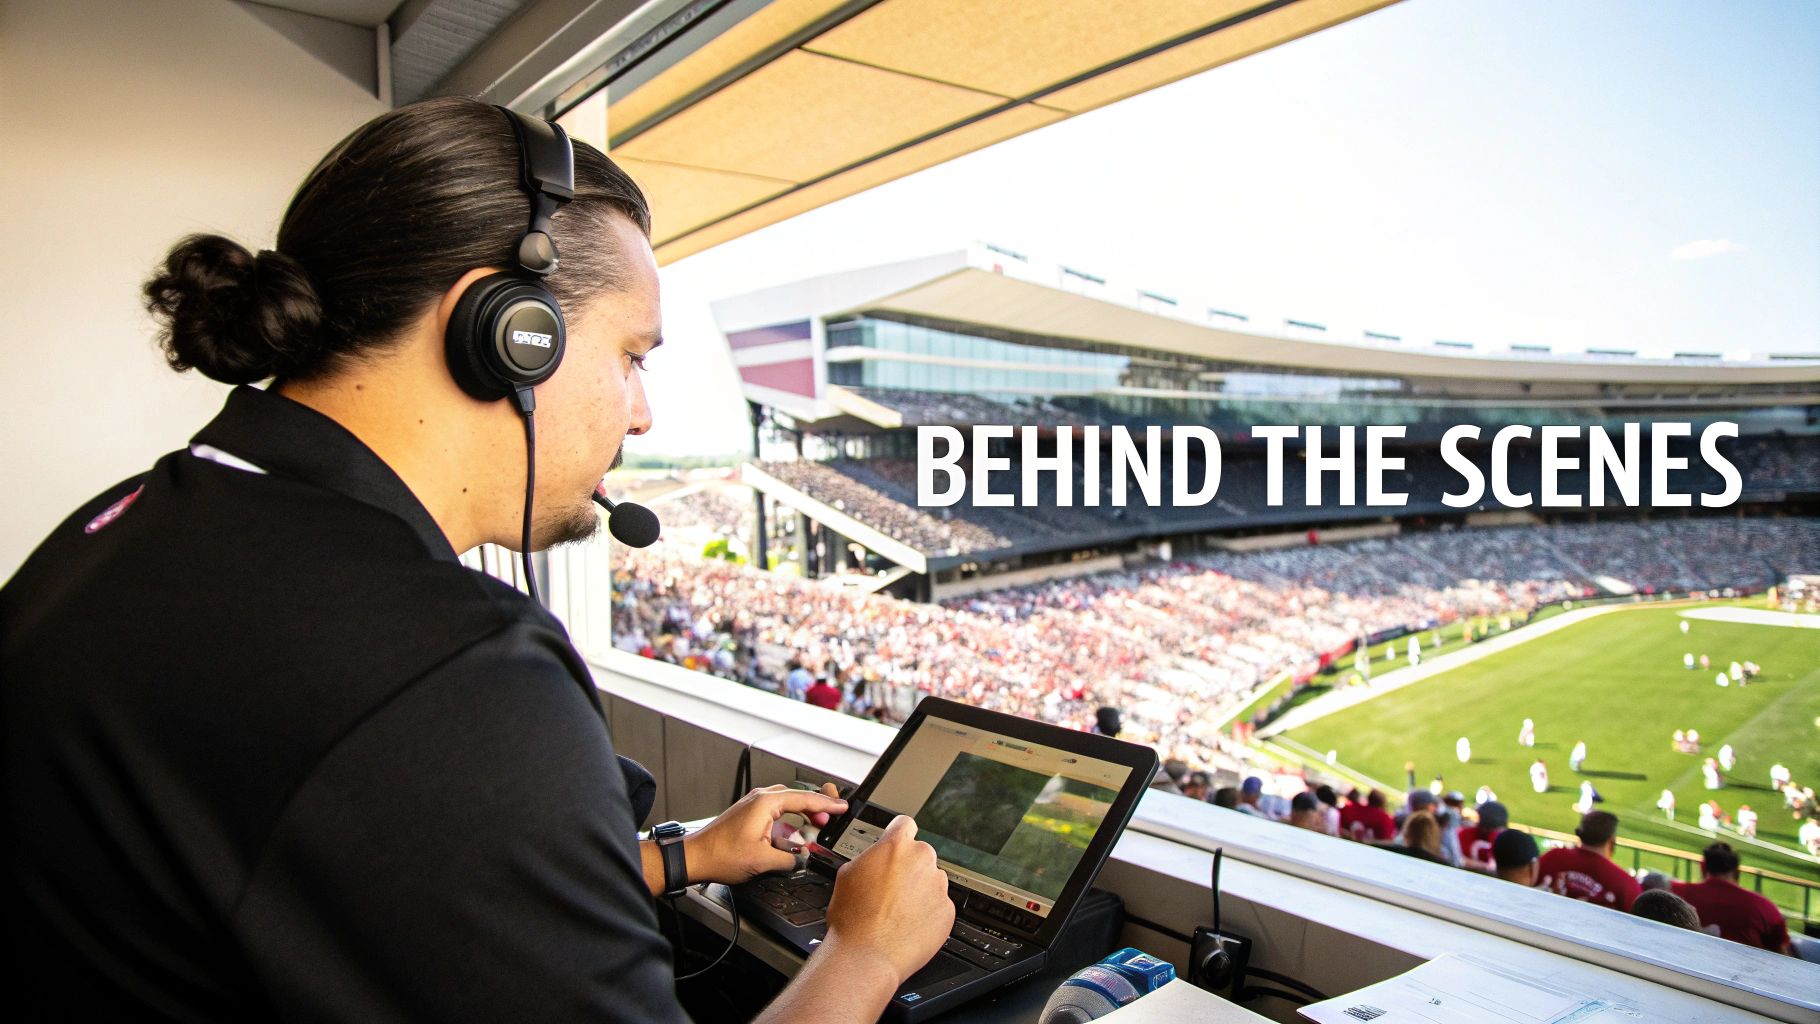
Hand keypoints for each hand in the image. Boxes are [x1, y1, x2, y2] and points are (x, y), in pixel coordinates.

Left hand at [685, 783, 847, 884]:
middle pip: (796, 797)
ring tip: (816, 827)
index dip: (826, 805)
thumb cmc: (720, 855)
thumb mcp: (762, 861)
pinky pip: (775, 813)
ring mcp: (752, 806)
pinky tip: (793, 836)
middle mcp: (759, 799)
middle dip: (816, 808)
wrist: (694, 858)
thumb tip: (800, 861)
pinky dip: (789, 821)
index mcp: (765, 803)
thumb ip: (788, 860)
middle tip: (832, 819)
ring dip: (802, 815)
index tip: (842, 807)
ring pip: (786, 804)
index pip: (804, 799)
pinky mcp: (747, 815)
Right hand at [824, 815, 953, 985]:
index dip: (898, 835)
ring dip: (918, 891)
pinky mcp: (947, 910)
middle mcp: (922, 860)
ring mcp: (938, 885)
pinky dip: (927, 912)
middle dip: (908, 869)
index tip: (897, 845)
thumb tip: (874, 859)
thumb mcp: (847, 874)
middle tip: (889, 890)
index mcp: (896, 846)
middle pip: (920, 855)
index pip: (905, 824)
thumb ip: (869, 858)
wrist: (867, 955)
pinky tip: (907, 925)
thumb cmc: (852, 919)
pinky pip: (938, 905)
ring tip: (896, 912)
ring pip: (930, 880)